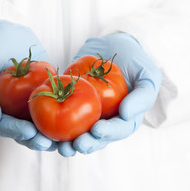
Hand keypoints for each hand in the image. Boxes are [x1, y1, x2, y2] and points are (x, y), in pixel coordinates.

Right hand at [0, 20, 55, 150]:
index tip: (30, 133)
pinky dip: (63, 116)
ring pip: (39, 126)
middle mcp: (9, 111)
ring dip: (51, 136)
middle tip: (50, 143)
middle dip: (36, 140)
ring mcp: (26, 105)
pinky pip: (54, 108)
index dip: (15, 132)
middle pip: (22, 132)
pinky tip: (75, 124)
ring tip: (64, 141)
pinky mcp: (43, 95)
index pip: (3, 127)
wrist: (6, 31)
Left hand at [58, 32, 161, 156]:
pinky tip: (43, 129)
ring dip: (68, 143)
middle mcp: (107, 120)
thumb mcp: (147, 75)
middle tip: (75, 144)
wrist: (111, 44)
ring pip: (78, 134)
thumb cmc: (134, 59)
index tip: (96, 130)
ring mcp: (88, 115)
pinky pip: (61, 117)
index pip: (118, 130)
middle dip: (86, 144)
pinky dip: (52, 126)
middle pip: (96, 138)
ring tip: (58, 146)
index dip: (108, 133)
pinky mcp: (71, 105)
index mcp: (125, 118)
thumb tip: (126, 115)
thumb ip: (143, 95)